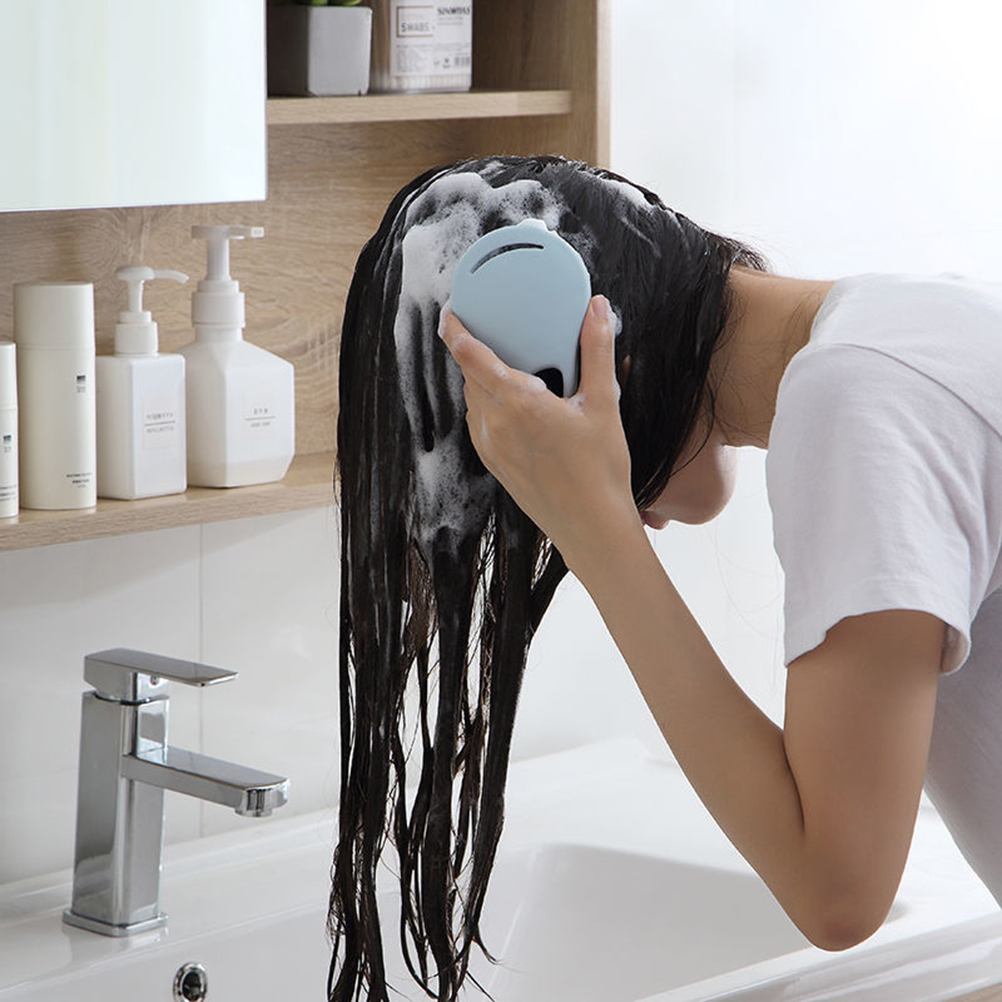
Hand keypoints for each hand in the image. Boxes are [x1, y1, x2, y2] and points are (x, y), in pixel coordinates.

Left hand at [438, 295, 642, 568]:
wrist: (592, 527)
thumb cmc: (601, 470)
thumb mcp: (604, 404)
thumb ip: (597, 350)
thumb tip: (597, 308)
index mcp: (518, 402)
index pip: (469, 355)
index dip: (453, 329)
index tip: (450, 311)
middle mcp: (496, 424)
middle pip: (470, 375)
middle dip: (473, 351)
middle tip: (491, 331)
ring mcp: (491, 447)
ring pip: (474, 400)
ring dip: (482, 380)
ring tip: (507, 367)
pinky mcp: (495, 465)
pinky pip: (480, 424)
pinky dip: (488, 406)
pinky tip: (513, 406)